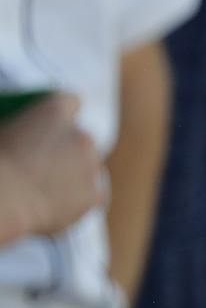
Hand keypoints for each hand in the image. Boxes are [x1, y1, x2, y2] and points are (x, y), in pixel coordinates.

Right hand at [0, 94, 103, 242]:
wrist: (3, 198)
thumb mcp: (1, 130)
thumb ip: (20, 128)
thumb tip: (22, 135)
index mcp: (55, 111)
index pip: (71, 103)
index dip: (62, 115)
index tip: (53, 126)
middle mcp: (81, 135)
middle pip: (81, 139)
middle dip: (67, 149)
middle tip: (44, 164)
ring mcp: (91, 165)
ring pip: (88, 167)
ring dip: (75, 173)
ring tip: (46, 188)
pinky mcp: (95, 194)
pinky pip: (91, 195)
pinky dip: (78, 200)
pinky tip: (58, 204)